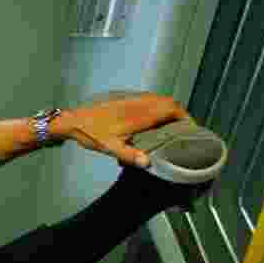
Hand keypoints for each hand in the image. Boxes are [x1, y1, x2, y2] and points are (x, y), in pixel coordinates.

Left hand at [53, 90, 192, 167]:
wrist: (72, 119)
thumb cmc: (91, 133)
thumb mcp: (110, 147)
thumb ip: (129, 155)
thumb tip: (148, 163)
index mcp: (140, 113)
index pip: (171, 108)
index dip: (185, 117)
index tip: (190, 129)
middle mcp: (139, 102)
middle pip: (168, 102)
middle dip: (179, 114)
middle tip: (183, 130)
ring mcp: (131, 98)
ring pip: (158, 99)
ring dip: (167, 109)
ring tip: (171, 126)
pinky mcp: (124, 98)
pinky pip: (147, 99)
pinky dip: (155, 107)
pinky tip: (152, 121)